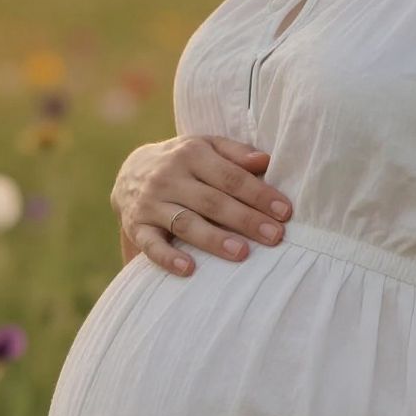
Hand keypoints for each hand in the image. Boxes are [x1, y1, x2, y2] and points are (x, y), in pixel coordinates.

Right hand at [110, 136, 292, 276]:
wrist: (130, 171)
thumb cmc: (183, 162)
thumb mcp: (206, 147)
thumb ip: (235, 152)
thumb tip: (266, 161)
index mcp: (191, 154)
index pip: (231, 177)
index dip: (259, 194)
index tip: (285, 212)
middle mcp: (169, 177)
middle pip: (212, 201)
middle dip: (246, 219)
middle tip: (275, 236)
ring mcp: (151, 203)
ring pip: (186, 223)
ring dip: (214, 239)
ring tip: (242, 253)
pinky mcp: (137, 227)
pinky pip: (151, 245)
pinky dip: (168, 257)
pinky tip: (189, 269)